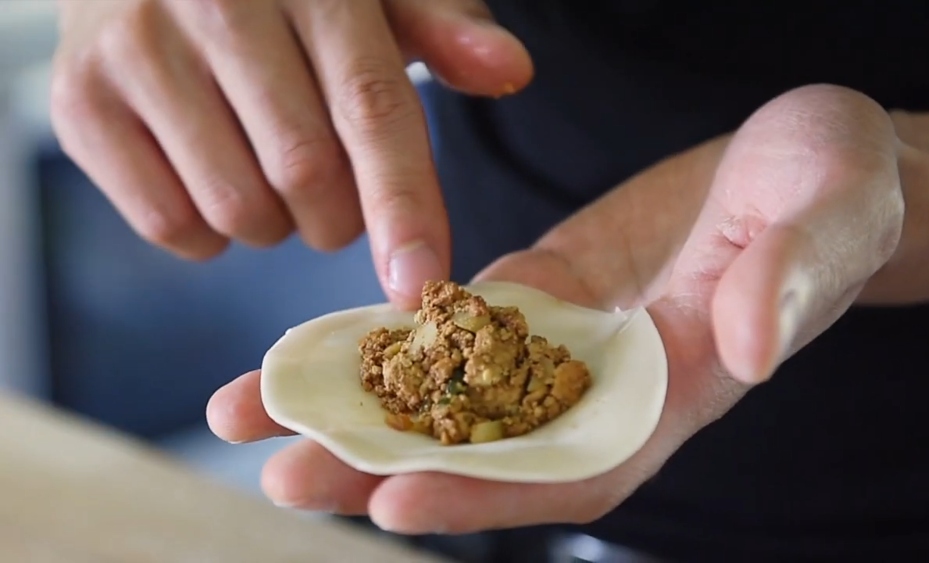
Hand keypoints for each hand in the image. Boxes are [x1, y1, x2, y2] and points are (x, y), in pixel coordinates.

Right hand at [49, 0, 531, 306]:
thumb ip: (441, 32)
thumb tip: (510, 71)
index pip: (370, 109)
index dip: (402, 206)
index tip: (418, 286)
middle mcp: (214, 3)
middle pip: (307, 174)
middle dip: (338, 217)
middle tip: (331, 192)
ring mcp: (135, 50)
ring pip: (238, 208)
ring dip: (276, 224)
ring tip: (269, 173)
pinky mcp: (81, 101)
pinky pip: (169, 224)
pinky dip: (210, 233)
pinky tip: (214, 177)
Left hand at [206, 85, 904, 531]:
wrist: (801, 169)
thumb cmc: (835, 191)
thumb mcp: (827, 218)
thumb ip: (788, 282)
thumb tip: (739, 347)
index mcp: (676, 391)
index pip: (577, 467)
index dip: (491, 493)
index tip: (395, 499)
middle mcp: (605, 386)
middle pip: (488, 450)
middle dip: (383, 468)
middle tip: (280, 475)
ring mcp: (563, 344)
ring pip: (450, 393)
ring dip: (354, 409)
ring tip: (249, 414)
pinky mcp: (536, 295)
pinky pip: (450, 325)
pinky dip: (379, 339)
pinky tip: (306, 343)